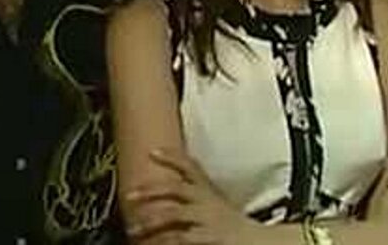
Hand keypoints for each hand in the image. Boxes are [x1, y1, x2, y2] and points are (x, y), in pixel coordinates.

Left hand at [124, 148, 265, 244]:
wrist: (259, 241)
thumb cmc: (233, 224)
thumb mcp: (217, 202)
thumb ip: (198, 194)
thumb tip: (171, 191)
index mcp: (208, 190)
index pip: (190, 166)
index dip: (171, 157)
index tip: (151, 151)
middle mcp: (207, 201)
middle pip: (176, 188)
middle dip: (151, 190)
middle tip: (129, 195)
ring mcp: (207, 218)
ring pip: (173, 214)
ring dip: (150, 221)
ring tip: (133, 229)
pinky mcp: (208, 236)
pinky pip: (181, 237)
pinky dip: (165, 240)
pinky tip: (154, 243)